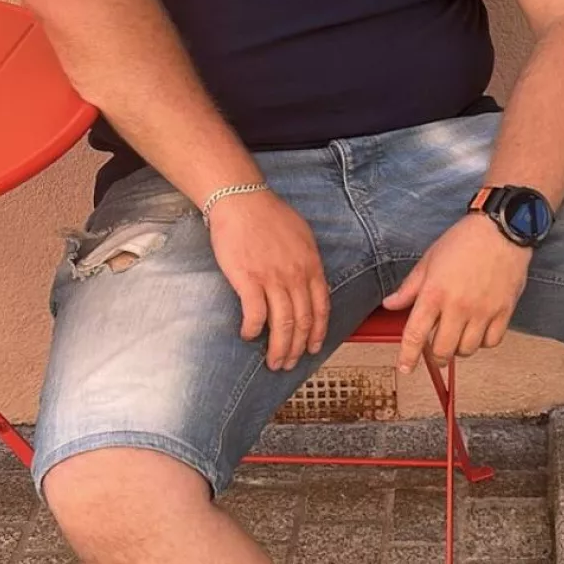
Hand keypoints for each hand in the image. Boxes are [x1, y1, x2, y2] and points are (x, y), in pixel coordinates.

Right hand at [207, 190, 329, 371]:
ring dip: (278, 348)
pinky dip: (253, 330)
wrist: (242, 200)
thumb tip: (309, 281)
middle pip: (303, 322)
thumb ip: (308, 261)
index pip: (321, 308)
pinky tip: (248, 335)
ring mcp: (272, 279)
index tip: (313, 347)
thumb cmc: (269, 214)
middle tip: (289, 363)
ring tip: (273, 361)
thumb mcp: (302, 236)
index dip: (318, 333)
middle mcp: (296, 276)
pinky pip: (255, 314)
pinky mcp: (248, 280)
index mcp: (311, 266)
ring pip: (282, 324)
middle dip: (297, 348)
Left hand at [383, 215, 530, 372]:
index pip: (415, 334)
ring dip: (459, 349)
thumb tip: (391, 304)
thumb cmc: (465, 240)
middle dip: (435, 356)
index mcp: (434, 293)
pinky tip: (478, 331)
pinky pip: (491, 342)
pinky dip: (482, 342)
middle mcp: (458, 306)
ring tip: (458, 336)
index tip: (405, 367)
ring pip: (467, 350)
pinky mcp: (503, 311)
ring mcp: (482, 310)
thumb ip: (410, 287)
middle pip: (442, 350)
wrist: (501, 229)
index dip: (407, 357)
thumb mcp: (429, 260)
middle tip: (434, 350)